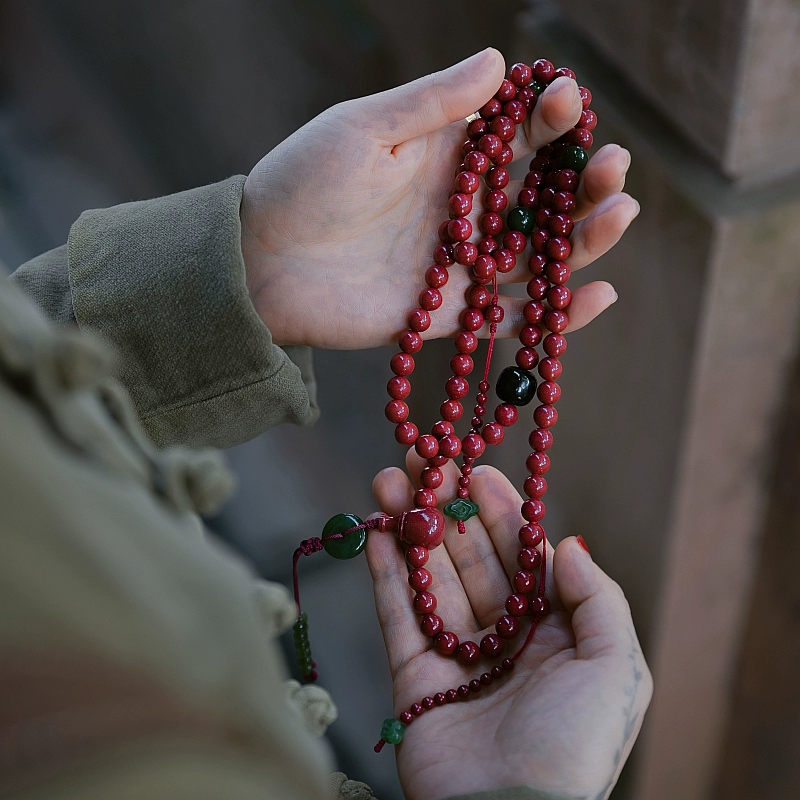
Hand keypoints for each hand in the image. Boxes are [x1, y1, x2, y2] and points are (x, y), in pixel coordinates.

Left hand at [241, 49, 637, 348]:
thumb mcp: (364, 128)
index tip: (568, 102)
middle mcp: (464, 210)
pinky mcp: (450, 314)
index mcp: (446, 157)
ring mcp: (461, 264)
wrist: (261, 264)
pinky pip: (512, 315)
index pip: (516, 134)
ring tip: (622, 211)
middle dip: (583, 180)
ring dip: (584, 238)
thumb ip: (431, 104)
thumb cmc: (304, 183)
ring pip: (538, 254)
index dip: (549, 117)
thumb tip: (498, 61)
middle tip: (614, 166)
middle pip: (542, 196)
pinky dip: (555, 312)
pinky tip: (600, 294)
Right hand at [367, 453, 651, 799]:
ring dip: (410, 527)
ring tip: (391, 481)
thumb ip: (599, 600)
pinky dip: (386, 570)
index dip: (500, 511)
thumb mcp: (617, 669)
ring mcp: (456, 654)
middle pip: (471, 557)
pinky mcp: (414, 676)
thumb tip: (568, 543)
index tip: (477, 470)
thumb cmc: (574, 746)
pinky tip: (378, 529)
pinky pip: (398, 612)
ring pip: (431, 576)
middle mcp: (504, 637)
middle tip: (426, 462)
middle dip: (448, 508)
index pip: (523, 555)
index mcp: (553, 632)